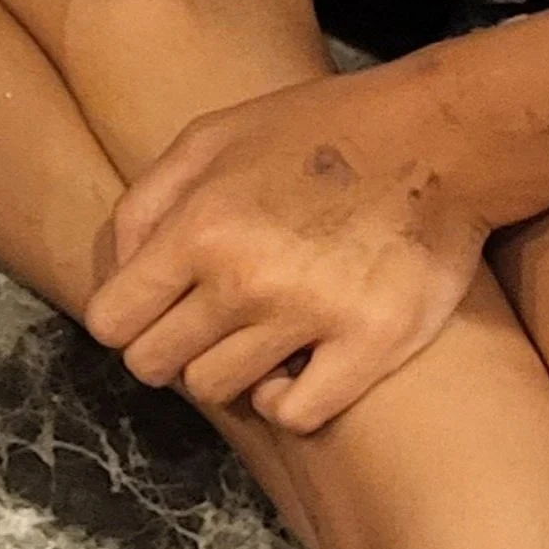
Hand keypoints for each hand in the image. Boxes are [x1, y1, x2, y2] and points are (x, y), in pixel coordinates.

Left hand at [87, 65, 490, 432]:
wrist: (436, 139)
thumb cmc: (316, 132)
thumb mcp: (210, 137)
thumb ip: (147, 204)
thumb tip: (120, 272)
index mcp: (198, 226)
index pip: (112, 322)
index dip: (126, 320)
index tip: (153, 311)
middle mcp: (244, 280)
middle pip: (156, 364)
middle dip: (169, 347)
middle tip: (205, 323)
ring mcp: (308, 318)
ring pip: (217, 389)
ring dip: (229, 368)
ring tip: (259, 332)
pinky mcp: (370, 346)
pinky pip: (295, 415)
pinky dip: (288, 401)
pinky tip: (299, 366)